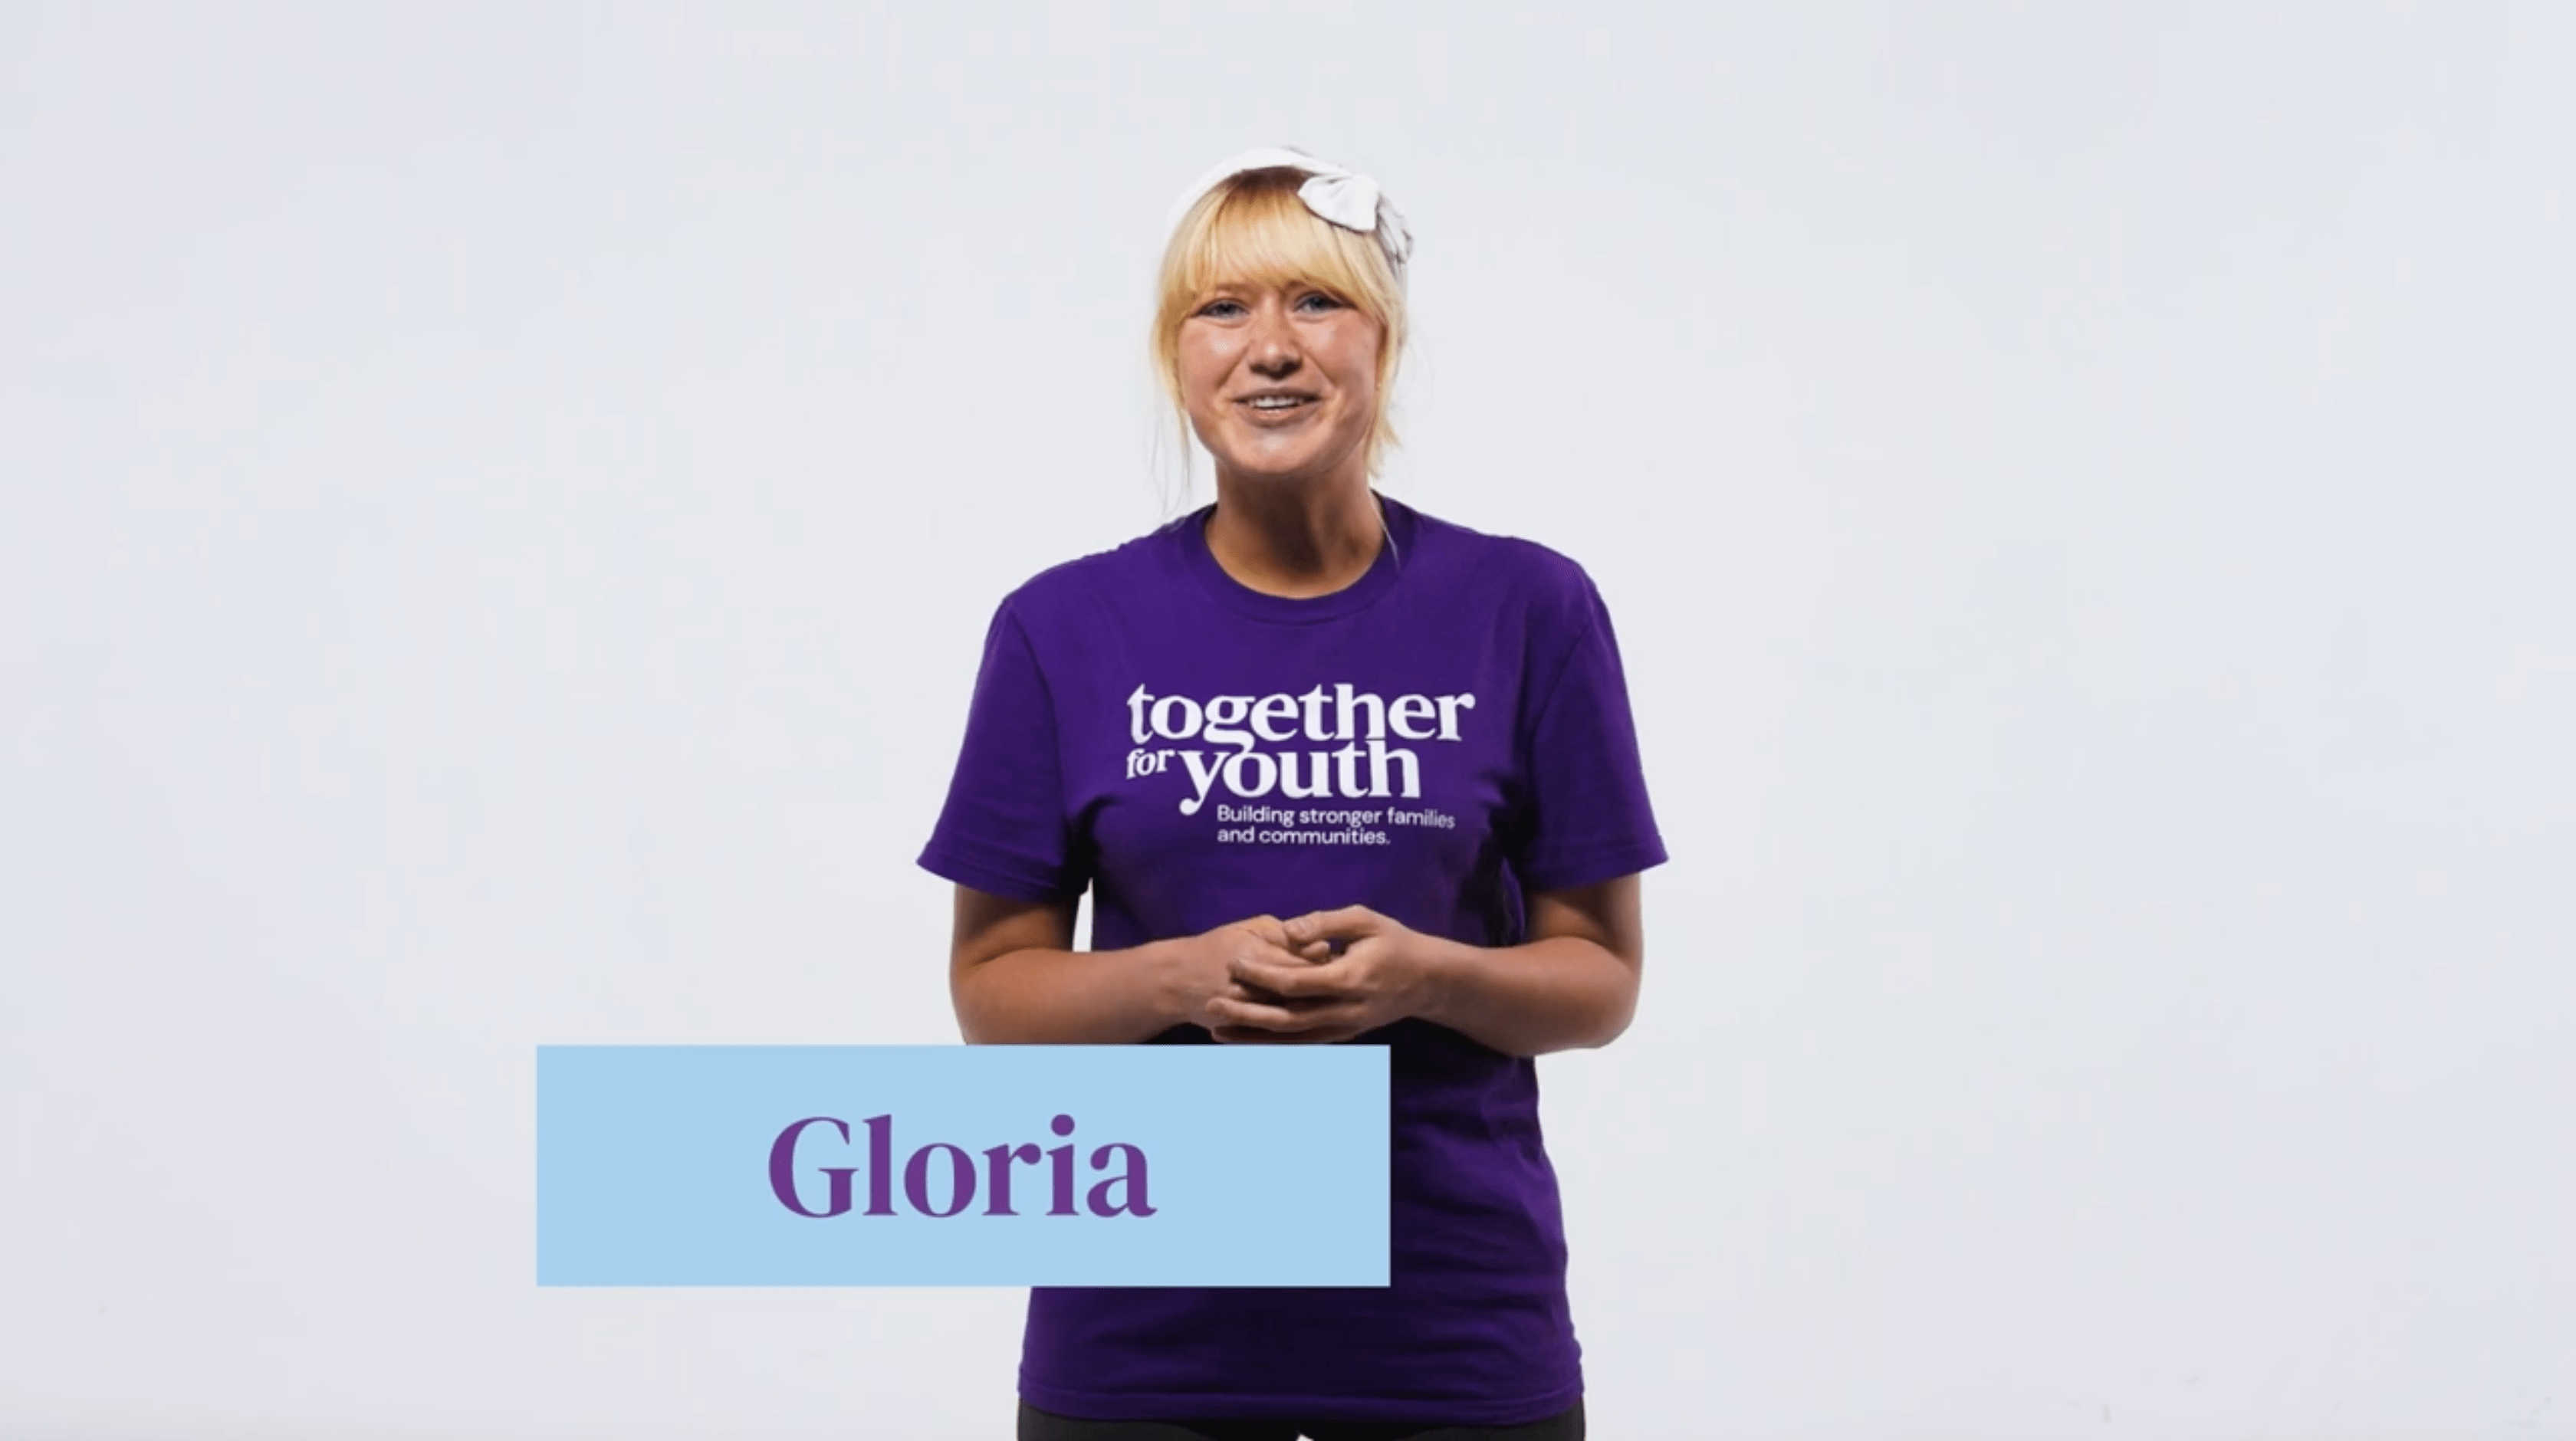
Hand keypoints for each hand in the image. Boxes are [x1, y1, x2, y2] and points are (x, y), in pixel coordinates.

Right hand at [1176, 914, 1331, 1028]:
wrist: (1176, 981)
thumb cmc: (1217, 947)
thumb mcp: (1249, 928)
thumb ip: (1284, 934)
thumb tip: (1321, 945)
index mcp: (1255, 957)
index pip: (1302, 964)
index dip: (1324, 963)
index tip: (1338, 957)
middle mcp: (1251, 989)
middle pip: (1300, 993)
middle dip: (1321, 987)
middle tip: (1338, 979)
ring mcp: (1246, 1014)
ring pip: (1292, 1016)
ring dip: (1311, 1007)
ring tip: (1325, 996)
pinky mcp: (1244, 1032)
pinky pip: (1278, 1033)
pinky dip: (1297, 1025)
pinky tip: (1308, 1014)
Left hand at [1204, 904, 1436, 1044]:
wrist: (1430, 981)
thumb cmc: (1396, 942)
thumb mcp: (1366, 920)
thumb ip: (1326, 923)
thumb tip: (1288, 930)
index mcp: (1351, 978)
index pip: (1298, 982)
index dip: (1263, 975)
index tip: (1235, 962)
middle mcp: (1346, 1010)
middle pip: (1288, 1018)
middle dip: (1246, 1014)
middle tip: (1211, 1006)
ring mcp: (1345, 1028)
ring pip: (1292, 1039)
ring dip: (1253, 1038)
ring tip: (1216, 1032)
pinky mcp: (1343, 1036)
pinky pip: (1303, 1045)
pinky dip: (1273, 1046)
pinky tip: (1246, 1043)